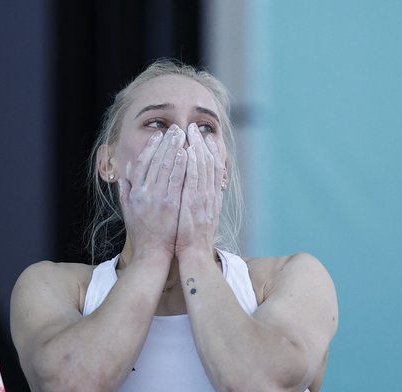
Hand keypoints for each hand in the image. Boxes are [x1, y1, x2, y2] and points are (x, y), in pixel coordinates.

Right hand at [118, 125, 186, 258]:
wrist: (154, 253)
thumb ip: (126, 191)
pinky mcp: (173, 205)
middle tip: (175, 129)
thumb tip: (124, 175)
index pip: (142, 163)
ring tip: (183, 135)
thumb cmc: (143, 233)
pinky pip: (179, 180)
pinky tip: (189, 153)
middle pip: (157, 160)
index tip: (158, 135)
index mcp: (136, 192)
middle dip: (166, 142)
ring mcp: (160, 199)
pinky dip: (183, 165)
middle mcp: (146, 193)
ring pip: (168, 167)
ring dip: (176, 148)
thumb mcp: (128, 211)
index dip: (151, 147)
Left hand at [175, 123, 224, 257]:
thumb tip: (195, 187)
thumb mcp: (200, 216)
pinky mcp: (194, 203)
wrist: (194, 254)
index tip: (205, 136)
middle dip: (202, 142)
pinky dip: (193, 162)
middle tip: (195, 127)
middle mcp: (210, 194)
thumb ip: (198, 199)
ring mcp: (203, 198)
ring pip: (203, 166)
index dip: (210, 150)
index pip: (213, 168)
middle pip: (209, 162)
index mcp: (211, 196)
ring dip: (196, 146)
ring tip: (190, 131)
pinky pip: (194, 178)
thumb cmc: (192, 238)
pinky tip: (188, 149)